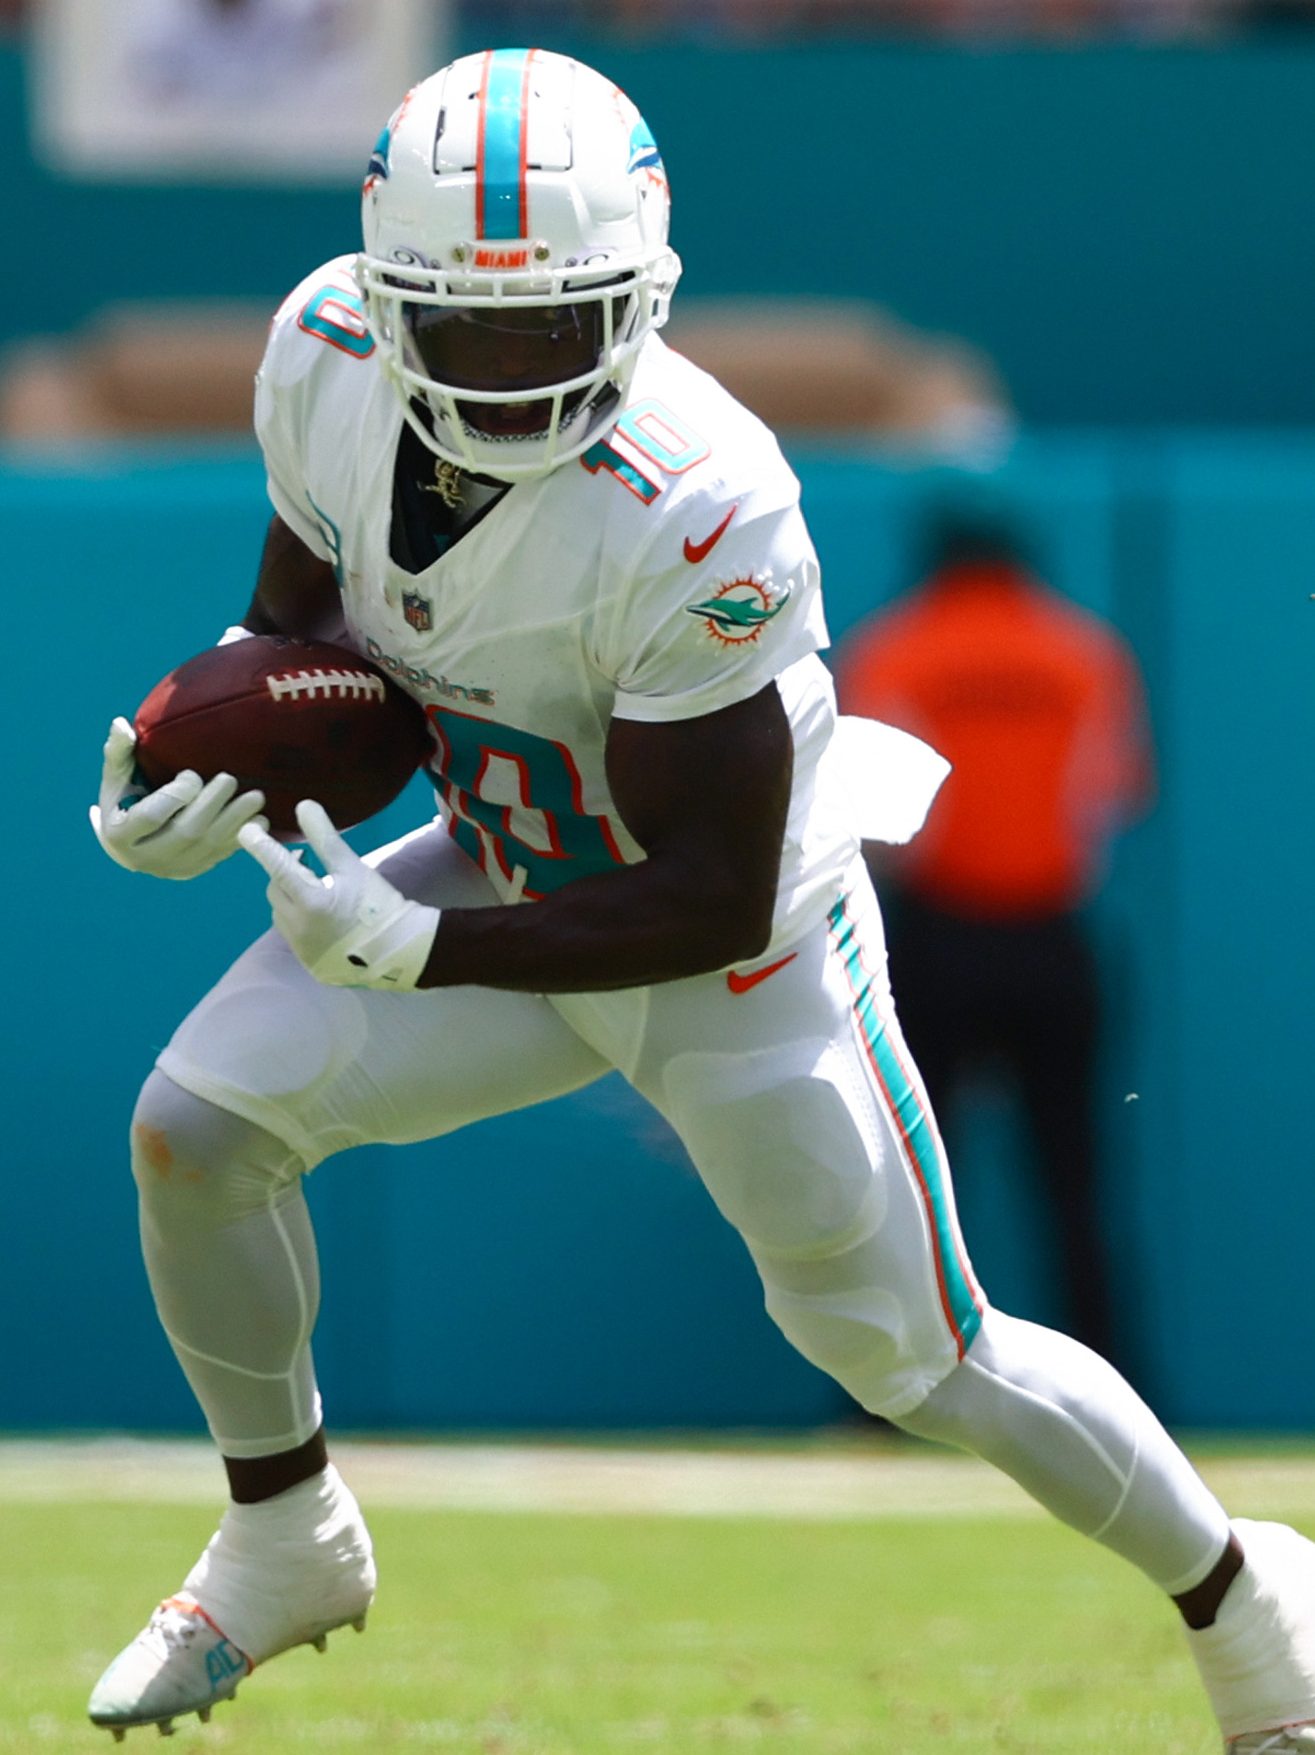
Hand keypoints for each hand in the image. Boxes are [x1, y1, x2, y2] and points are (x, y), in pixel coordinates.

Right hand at [91, 716, 267, 879]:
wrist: (130, 842)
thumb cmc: (122, 800)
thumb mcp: (116, 776)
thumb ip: (119, 751)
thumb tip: (121, 724)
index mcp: (120, 834)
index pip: (151, 816)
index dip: (175, 794)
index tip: (191, 774)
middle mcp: (145, 858)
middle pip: (186, 832)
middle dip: (212, 805)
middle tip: (231, 779)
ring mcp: (171, 869)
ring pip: (208, 847)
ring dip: (235, 821)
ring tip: (256, 798)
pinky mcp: (192, 871)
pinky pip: (220, 856)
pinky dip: (241, 837)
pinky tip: (260, 820)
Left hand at [238, 799, 439, 989]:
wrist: (400, 951)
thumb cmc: (379, 905)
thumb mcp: (352, 868)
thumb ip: (325, 839)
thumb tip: (303, 806)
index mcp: (311, 902)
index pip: (277, 866)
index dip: (260, 846)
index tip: (246, 830)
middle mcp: (299, 927)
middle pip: (276, 890)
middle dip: (285, 874)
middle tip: (308, 865)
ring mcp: (301, 949)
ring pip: (281, 913)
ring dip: (290, 898)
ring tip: (319, 893)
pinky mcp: (307, 962)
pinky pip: (292, 934)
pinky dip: (299, 920)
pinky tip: (323, 919)